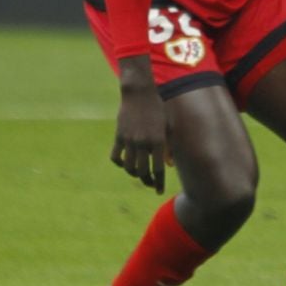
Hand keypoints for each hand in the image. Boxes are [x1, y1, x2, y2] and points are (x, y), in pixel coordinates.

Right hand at [110, 59, 169, 192]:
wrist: (139, 94)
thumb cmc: (158, 109)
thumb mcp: (168, 126)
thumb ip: (168, 146)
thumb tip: (169, 165)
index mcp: (158, 141)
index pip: (158, 169)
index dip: (158, 183)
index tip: (159, 191)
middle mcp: (143, 143)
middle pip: (142, 171)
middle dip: (147, 181)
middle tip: (150, 184)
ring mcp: (129, 140)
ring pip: (128, 167)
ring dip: (133, 174)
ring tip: (139, 175)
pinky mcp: (118, 136)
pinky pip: (115, 156)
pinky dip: (119, 163)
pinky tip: (125, 164)